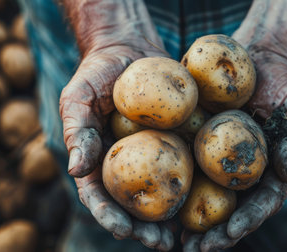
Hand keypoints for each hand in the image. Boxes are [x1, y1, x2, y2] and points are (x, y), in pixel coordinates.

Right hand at [59, 1, 172, 249]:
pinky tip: (210, 200)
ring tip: (187, 237)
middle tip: (161, 243)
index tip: (123, 230)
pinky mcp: (177, 141)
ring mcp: (153, 156)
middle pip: (134, 204)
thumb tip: (76, 170)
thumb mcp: (78, 97)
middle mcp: (127, 165)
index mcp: (100, 161)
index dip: (109, 216)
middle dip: (145, 228)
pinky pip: (186, 165)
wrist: (130, 48)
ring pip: (163, 193)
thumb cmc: (97, 73)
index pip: (100, 196)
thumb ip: (76, 131)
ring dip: (173, 218)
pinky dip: (195, 185)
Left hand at [182, 5, 286, 250]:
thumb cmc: (282, 86)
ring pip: (202, 195)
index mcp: (266, 173)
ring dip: (187, 220)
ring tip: (172, 240)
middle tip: (194, 249)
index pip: (259, 204)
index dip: (245, 220)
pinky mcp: (195, 143)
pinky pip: (183, 165)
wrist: (255, 59)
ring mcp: (216, 161)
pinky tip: (155, 201)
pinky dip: (170, 185)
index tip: (229, 233)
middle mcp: (239, 173)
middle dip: (213, 233)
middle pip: (227, 209)